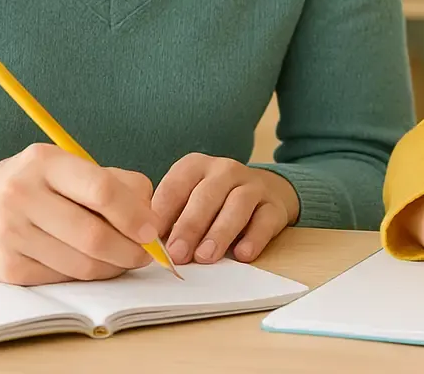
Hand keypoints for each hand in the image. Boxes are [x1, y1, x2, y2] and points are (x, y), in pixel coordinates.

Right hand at [0, 144, 162, 284]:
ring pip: (81, 264)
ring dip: (113, 267)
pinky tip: (91, 265)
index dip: (134, 214)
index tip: (152, 229)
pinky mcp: (7, 268)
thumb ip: (110, 182)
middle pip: (94, 235)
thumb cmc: (27, 185)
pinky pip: (62, 278)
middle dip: (130, 250)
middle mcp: (23, 195)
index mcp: (44, 162)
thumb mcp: (61, 167)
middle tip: (145, 254)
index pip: (101, 190)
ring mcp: (12, 234)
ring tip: (122, 260)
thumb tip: (150, 214)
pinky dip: (85, 276)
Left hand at [153, 153, 299, 264]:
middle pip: (207, 195)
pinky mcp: (274, 205)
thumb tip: (149, 247)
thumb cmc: (212, 202)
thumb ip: (170, 219)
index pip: (176, 186)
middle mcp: (225, 170)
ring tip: (206, 257)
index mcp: (196, 166)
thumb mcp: (187, 201)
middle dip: (190, 225)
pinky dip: (254, 238)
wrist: (262, 192)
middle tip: (177, 253)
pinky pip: (265, 219)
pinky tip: (242, 254)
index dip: (163, 213)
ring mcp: (253, 185)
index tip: (152, 238)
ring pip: (237, 204)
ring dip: (220, 232)